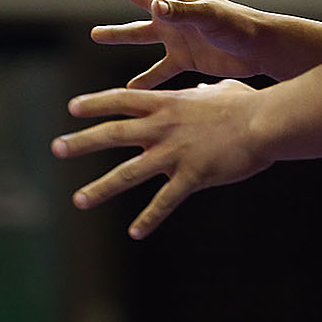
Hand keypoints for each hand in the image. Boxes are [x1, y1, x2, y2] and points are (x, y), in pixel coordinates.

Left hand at [52, 79, 271, 238]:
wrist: (266, 123)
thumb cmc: (248, 106)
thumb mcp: (222, 91)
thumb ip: (205, 92)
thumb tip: (204, 88)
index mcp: (167, 103)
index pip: (121, 100)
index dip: (95, 103)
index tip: (72, 107)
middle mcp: (163, 127)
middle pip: (113, 134)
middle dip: (82, 142)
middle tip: (56, 147)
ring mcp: (174, 153)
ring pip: (128, 172)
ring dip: (101, 187)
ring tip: (78, 200)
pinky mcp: (191, 176)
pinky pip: (164, 201)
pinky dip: (149, 218)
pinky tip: (134, 232)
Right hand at [82, 0, 266, 87]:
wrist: (261, 51)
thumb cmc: (239, 27)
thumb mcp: (209, 17)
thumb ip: (182, 13)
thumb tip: (153, 7)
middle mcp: (172, 12)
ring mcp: (177, 36)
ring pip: (140, 33)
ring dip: (119, 33)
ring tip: (96, 34)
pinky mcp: (186, 58)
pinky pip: (159, 71)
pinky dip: (144, 80)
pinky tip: (131, 89)